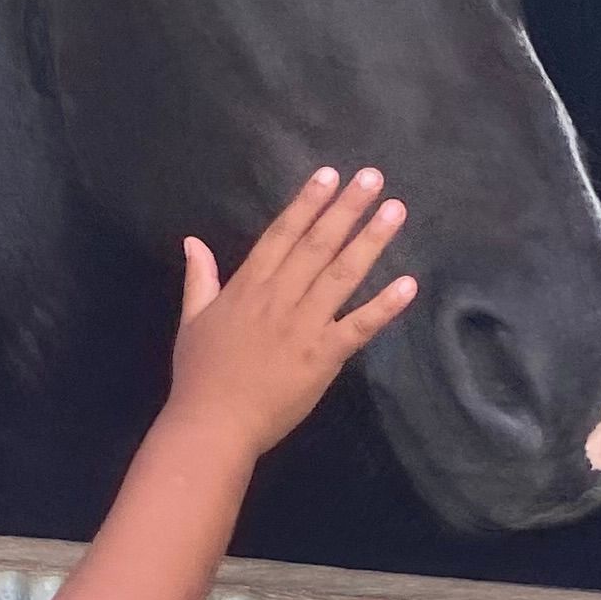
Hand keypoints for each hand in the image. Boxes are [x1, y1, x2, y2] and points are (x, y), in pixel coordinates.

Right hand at [167, 169, 415, 464]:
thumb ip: (199, 278)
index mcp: (248, 287)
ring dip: (370, 241)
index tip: (329, 175)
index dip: (307, 203)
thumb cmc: (200, 376)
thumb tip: (193, 241)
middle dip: (346, 208)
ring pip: (341, 274)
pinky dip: (383, 306)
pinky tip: (408, 285)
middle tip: (373, 177)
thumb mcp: (192, 320)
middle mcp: (279, 297)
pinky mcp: (324, 356)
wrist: (213, 424)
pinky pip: (358, 326)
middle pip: (317, 244)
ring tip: (395, 211)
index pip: (282, 234)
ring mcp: (304, 325)